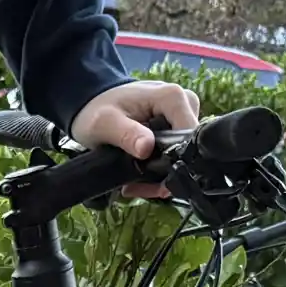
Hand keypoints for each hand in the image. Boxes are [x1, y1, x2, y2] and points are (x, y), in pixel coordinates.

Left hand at [71, 80, 201, 196]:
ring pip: (182, 157)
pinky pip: (175, 156)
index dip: (175, 162)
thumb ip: (126, 135)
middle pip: (188, 149)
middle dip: (164, 175)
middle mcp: (185, 104)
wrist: (94, 104)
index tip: (152, 182)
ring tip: (132, 186)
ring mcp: (182, 117)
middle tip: (135, 188)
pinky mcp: (177, 128)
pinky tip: (137, 180)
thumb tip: (147, 149)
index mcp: (173, 98)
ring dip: (159, 177)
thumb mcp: (105, 123)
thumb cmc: (98, 109)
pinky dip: (157, 172)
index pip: (191, 136)